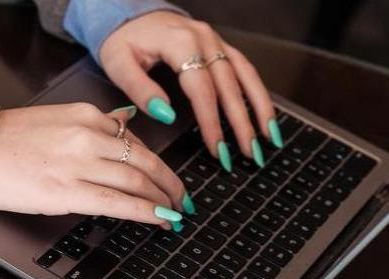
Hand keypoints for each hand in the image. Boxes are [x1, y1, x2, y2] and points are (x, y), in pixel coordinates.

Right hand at [0, 103, 188, 228]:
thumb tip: (125, 120)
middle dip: (169, 182)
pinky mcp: (69, 192)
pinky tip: (160, 220)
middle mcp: (88, 135)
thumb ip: (93, 121)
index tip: (162, 174)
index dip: (154, 161)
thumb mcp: (54, 117)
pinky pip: (119, 203)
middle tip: (181, 196)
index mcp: (84, 115)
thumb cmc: (4, 138)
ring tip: (172, 212)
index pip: (133, 138)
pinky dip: (147, 212)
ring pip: (138, 180)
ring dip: (162, 199)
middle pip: (144, 159)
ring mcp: (80, 163)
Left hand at [100, 11, 282, 170]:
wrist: (129, 15)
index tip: (217, 147)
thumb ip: (140, 90)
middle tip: (250, 153)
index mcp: (180, 42)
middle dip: (241, 123)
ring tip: (270, 138)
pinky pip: (245, 69)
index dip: (211, 121)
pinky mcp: (220, 46)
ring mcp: (215, 41)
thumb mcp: (119, 64)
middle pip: (229, 86)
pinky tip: (266, 114)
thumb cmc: (123, 40)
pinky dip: (258, 93)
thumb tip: (166, 115)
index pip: (201, 88)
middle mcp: (204, 39)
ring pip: (246, 76)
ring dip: (260, 108)